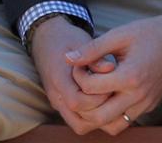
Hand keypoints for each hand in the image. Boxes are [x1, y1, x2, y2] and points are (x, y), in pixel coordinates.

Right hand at [29, 16, 112, 135]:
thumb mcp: (82, 41)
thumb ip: (95, 56)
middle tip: (114, 92)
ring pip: (80, 124)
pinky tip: (106, 98)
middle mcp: (57, 96)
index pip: (78, 102)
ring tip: (111, 96)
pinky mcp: (64, 103)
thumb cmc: (67, 38)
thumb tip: (111, 67)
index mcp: (59, 79)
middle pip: (80, 120)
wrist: (47, 39)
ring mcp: (59, 102)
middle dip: (101, 110)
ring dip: (98, 116)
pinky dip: (93, 115)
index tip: (112, 83)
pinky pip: (79, 120)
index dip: (98, 96)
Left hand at [65, 12, 161, 135]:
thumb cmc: (150, 33)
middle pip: (96, 117)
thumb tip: (67, 59)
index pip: (89, 89)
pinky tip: (109, 95)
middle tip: (81, 85)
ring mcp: (146, 104)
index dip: (77, 76)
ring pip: (111, 125)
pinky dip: (112, 114)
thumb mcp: (120, 34)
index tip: (80, 65)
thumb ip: (92, 49)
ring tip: (94, 94)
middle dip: (81, 104)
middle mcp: (138, 96)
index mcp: (130, 76)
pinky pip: (125, 120)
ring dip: (97, 115)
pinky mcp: (150, 106)